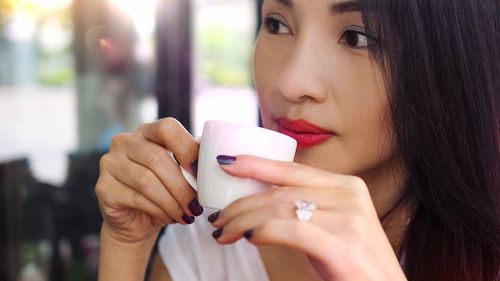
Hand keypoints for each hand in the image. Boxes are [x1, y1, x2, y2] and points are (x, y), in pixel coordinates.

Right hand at [95, 117, 201, 244]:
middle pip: (157, 158)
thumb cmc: (164, 191)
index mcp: (147, 131)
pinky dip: (159, 210)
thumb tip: (218, 156)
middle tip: (196, 206)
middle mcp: (124, 142)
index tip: (200, 173)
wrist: (137, 220)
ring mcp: (110, 163)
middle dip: (182, 186)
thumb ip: (195, 159)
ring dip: (172, 201)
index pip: (167, 127)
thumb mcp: (182, 172)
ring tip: (186, 214)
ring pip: (147, 181)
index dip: (187, 148)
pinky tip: (170, 217)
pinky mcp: (103, 187)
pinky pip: (136, 198)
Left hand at [210, 155, 406, 280]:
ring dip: (243, 220)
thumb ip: (308, 207)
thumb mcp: (335, 225)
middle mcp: (349, 196)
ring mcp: (348, 220)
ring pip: (280, 209)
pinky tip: (246, 236)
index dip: (256, 164)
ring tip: (223, 232)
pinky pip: (291, 229)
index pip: (293, 170)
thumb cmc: (354, 265)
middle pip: (281, 192)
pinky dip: (263, 230)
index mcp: (347, 186)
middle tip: (219, 219)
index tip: (227, 163)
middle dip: (242, 204)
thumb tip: (261, 203)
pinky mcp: (343, 247)